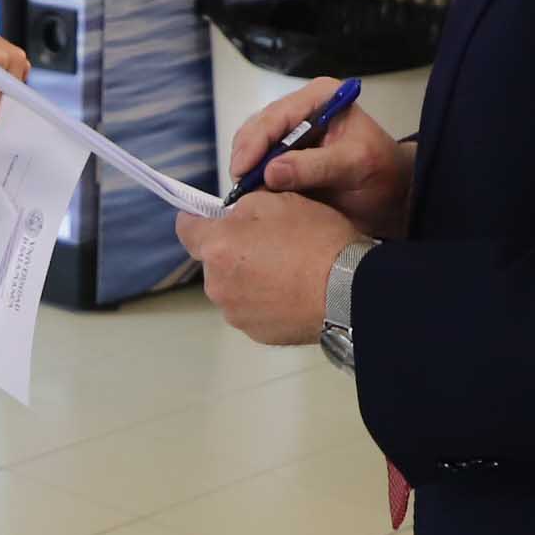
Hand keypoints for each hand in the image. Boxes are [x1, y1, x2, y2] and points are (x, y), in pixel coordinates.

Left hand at [177, 188, 357, 346]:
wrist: (348, 290)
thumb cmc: (316, 241)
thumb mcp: (279, 201)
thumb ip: (243, 207)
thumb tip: (232, 217)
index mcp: (217, 247)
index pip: (186, 229)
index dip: (196, 219)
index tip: (207, 217)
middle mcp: (217, 284)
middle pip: (213, 261)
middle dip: (232, 251)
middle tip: (268, 244)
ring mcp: (236, 313)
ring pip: (233, 288)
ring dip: (248, 278)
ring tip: (286, 272)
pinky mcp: (256, 334)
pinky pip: (252, 311)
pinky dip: (265, 302)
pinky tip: (292, 293)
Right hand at [229, 77, 413, 238]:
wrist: (392, 198)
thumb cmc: (383, 174)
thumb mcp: (355, 165)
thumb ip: (315, 166)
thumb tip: (270, 172)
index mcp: (321, 97)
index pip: (277, 115)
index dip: (255, 142)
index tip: (243, 169)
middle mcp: (301, 110)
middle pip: (257, 128)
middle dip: (245, 157)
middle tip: (240, 188)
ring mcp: (290, 134)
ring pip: (252, 147)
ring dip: (247, 171)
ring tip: (246, 195)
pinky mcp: (284, 157)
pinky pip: (258, 167)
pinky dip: (253, 181)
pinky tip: (254, 196)